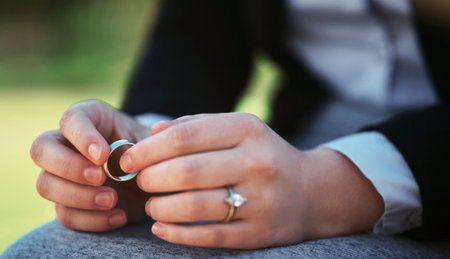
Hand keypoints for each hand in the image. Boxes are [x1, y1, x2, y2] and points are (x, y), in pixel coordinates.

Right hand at [31, 100, 151, 231]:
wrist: (155, 179)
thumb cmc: (152, 152)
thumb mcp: (154, 144)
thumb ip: (143, 145)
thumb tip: (127, 152)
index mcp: (90, 118)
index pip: (71, 119)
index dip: (82, 137)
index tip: (104, 156)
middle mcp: (68, 143)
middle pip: (41, 149)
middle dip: (69, 167)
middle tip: (101, 178)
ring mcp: (63, 175)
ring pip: (45, 184)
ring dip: (78, 196)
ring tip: (113, 199)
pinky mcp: (69, 202)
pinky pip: (65, 214)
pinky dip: (91, 220)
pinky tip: (119, 216)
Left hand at [120, 113, 383, 248]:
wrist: (311, 192)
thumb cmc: (263, 156)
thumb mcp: (240, 130)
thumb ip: (197, 125)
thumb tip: (152, 133)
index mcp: (249, 130)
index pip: (185, 136)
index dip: (148, 149)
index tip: (128, 158)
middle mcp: (258, 163)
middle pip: (186, 171)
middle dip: (150, 178)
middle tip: (139, 182)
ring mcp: (262, 201)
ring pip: (195, 206)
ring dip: (160, 207)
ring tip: (151, 205)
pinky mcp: (260, 233)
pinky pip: (210, 236)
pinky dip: (177, 233)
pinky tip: (161, 228)